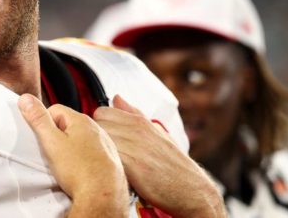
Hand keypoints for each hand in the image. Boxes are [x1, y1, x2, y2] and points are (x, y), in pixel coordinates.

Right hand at [18, 94, 128, 217]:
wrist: (103, 195)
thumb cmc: (81, 171)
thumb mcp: (52, 142)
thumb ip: (38, 119)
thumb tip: (27, 99)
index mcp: (81, 120)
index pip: (55, 110)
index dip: (44, 123)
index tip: (42, 137)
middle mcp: (96, 129)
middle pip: (68, 124)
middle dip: (57, 136)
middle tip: (52, 152)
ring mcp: (104, 143)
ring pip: (80, 139)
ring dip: (70, 148)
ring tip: (64, 164)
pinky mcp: (108, 158)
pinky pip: (89, 153)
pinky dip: (82, 159)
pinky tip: (77, 170)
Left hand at [94, 95, 226, 217]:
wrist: (190, 188)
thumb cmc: (172, 163)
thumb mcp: (155, 132)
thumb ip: (133, 114)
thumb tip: (116, 98)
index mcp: (140, 121)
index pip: (101, 112)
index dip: (99, 125)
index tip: (104, 136)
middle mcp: (136, 130)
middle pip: (97, 125)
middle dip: (97, 138)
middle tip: (105, 151)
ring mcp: (134, 147)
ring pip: (100, 140)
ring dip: (100, 151)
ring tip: (109, 162)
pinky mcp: (132, 166)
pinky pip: (107, 157)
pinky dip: (107, 163)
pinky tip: (114, 171)